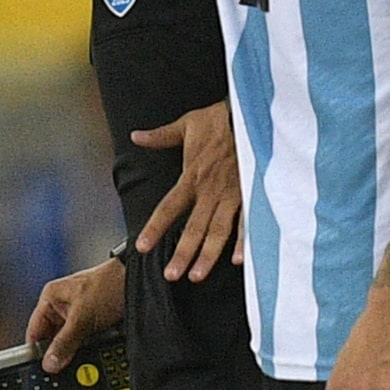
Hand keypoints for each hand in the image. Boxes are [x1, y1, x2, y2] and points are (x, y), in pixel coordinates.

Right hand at [28, 257, 124, 371]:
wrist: (140, 282)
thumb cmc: (110, 284)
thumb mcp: (83, 318)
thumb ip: (64, 342)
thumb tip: (49, 363)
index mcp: (50, 299)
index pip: (35, 332)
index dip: (37, 351)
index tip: (42, 369)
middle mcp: (62, 307)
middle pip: (52, 341)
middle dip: (61, 353)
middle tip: (67, 364)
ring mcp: (78, 316)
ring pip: (70, 344)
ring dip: (78, 351)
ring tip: (87, 351)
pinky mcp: (93, 324)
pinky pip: (86, 343)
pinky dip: (91, 348)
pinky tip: (96, 349)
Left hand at [132, 101, 241, 281]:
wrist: (253, 112)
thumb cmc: (220, 119)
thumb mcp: (187, 124)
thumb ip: (161, 137)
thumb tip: (136, 136)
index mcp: (192, 177)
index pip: (168, 207)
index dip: (155, 227)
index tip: (142, 247)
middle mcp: (210, 191)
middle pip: (193, 227)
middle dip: (182, 253)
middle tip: (171, 275)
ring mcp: (232, 195)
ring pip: (218, 231)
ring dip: (207, 255)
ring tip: (197, 276)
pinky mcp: (252, 194)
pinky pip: (248, 222)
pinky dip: (244, 241)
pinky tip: (238, 261)